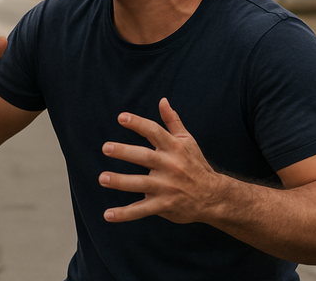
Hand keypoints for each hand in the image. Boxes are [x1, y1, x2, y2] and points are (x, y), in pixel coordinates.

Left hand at [98, 98, 220, 224]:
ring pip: (140, 184)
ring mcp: (166, 187)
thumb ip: (172, 122)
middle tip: (105, 147)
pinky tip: (107, 214)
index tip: (121, 117)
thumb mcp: (188, 141)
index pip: (154, 132)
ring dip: (120, 181)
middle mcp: (170, 166)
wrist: (214, 197)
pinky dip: (124, 214)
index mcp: (174, 148)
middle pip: (144, 157)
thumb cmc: (196, 166)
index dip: (138, 124)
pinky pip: (141, 210)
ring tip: (102, 178)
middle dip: (125, 152)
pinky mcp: (163, 205)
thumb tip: (162, 100)